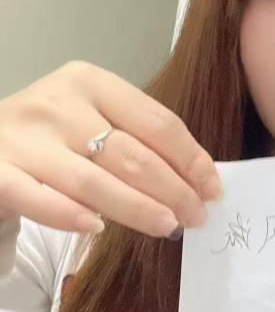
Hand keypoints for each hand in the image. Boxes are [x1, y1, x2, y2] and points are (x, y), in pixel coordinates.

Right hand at [0, 61, 221, 237]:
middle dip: (173, 190)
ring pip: (93, 181)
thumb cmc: (53, 135)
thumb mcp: (94, 119)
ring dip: (137, 208)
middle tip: (196, 217)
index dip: (191, 160)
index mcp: (91, 82)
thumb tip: (198, 180)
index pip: (157, 123)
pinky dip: (68, 215)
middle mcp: (57, 104)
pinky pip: (37, 199)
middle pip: (131, 154)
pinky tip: (96, 228)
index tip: (212, 190)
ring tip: (168, 227)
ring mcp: (24, 138)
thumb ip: (138, 139)